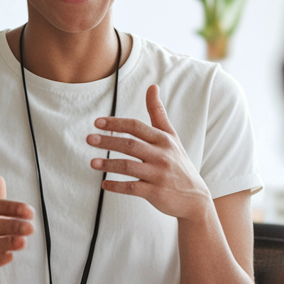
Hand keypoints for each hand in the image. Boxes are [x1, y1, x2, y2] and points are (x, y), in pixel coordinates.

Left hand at [87, 85, 212, 221]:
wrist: (195, 197)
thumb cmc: (178, 163)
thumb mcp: (171, 136)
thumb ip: (158, 113)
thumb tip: (152, 86)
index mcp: (163, 140)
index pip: (137, 127)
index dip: (116, 124)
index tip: (97, 123)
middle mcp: (162, 155)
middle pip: (130, 145)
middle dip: (107, 141)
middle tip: (89, 139)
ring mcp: (159, 174)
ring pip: (129, 166)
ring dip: (108, 164)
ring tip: (92, 163)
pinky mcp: (156, 192)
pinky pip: (132, 188)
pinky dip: (117, 186)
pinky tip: (104, 184)